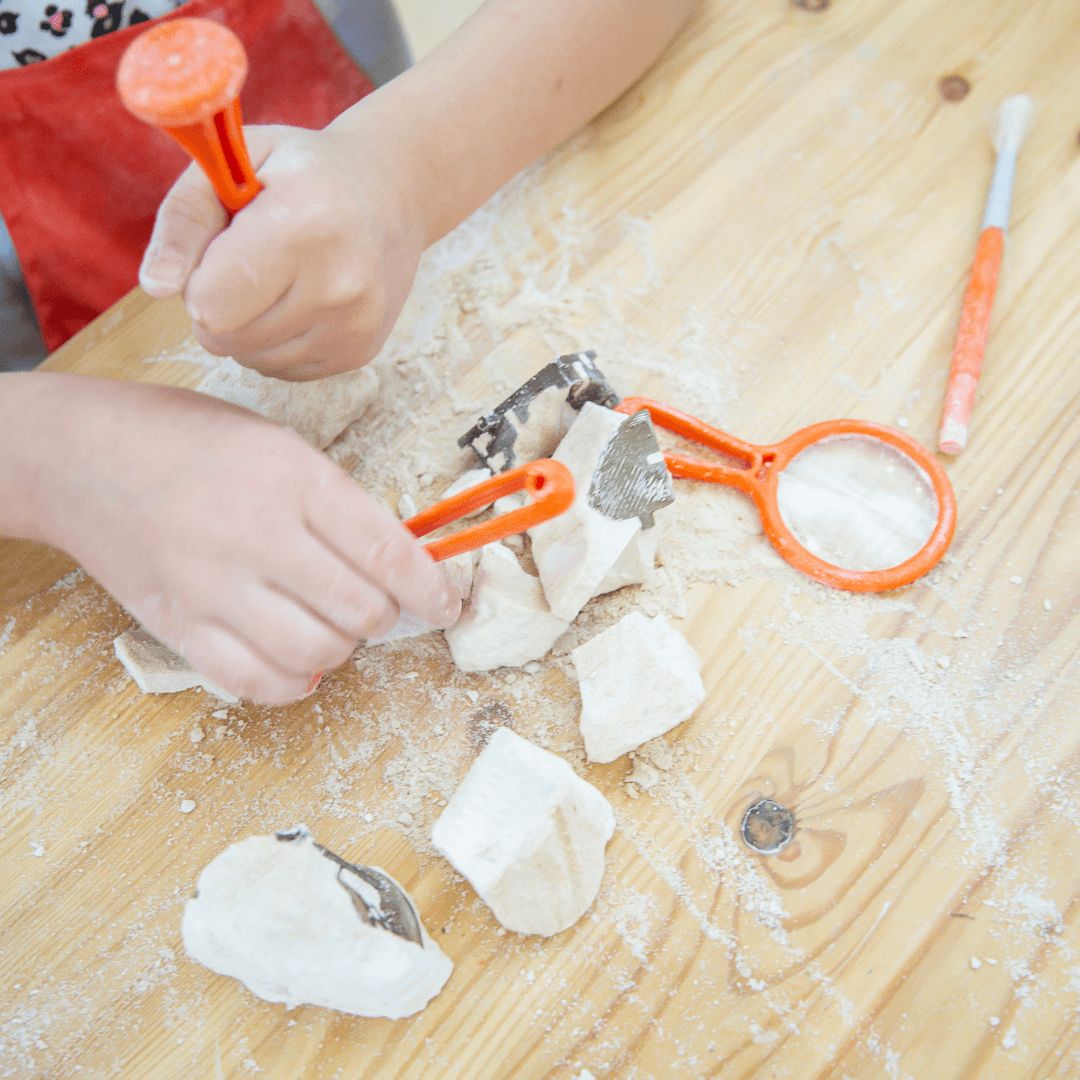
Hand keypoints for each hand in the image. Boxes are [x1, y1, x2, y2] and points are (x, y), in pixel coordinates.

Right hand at [12, 375, 458, 703]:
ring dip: (341, 647)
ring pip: (318, 653)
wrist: (82, 456)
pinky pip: (256, 683)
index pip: (387, 551)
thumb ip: (336, 503)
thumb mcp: (276, 446)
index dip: (431, 588)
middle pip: (361, 609)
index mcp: (292, 477)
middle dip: (385, 615)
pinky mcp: (179, 626)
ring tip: (330, 625)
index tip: (447, 604)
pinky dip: (293, 683)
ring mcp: (215, 586)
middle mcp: (257, 533)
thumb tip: (398, 563)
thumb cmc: (189, 442)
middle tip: (374, 603)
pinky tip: (296, 660)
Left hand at [139, 120, 424, 380]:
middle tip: (247, 262)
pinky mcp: (360, 352)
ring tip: (277, 279)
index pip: (209, 304)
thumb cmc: (301, 172)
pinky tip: (300, 300)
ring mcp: (354, 325)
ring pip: (251, 358)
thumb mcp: (235, 163)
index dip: (197, 279)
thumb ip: (184, 219)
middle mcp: (338, 284)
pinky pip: (283, 369)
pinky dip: (277, 340)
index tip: (219, 250)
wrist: (393, 193)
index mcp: (303, 226)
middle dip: (218, 304)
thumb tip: (156, 286)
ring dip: (247, 326)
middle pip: (224, 337)